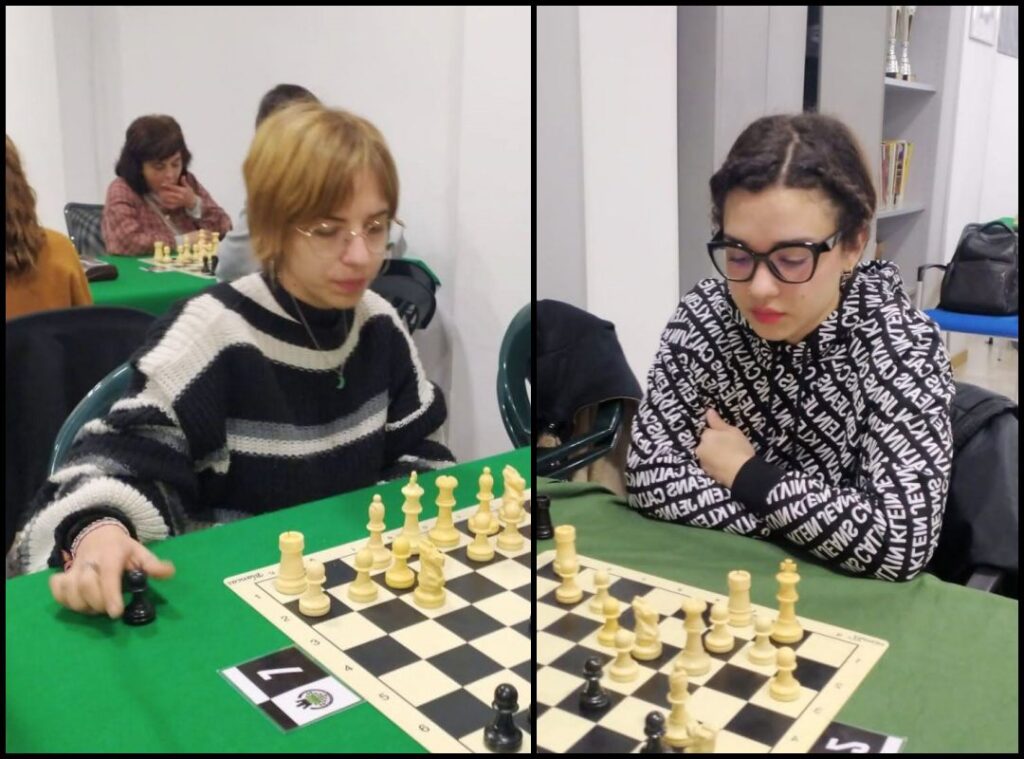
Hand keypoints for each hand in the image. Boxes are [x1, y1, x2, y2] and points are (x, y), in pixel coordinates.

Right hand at [48, 524, 174, 617]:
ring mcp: (73, 569)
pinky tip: (78, 603)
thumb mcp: (140, 552)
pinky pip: (57, 590)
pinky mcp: (62, 576)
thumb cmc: (122, 549)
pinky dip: (64, 600)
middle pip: (86, 586)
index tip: (116, 613)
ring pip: (70, 591)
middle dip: (98, 603)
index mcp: (111, 555)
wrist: (97, 535)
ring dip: (82, 606)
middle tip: (109, 608)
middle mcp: (89, 561)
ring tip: (96, 608)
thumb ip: (153, 564)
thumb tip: (169, 572)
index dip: (110, 595)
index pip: (108, 575)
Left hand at [157, 180, 196, 211]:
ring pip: (169, 200)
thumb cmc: (190, 193)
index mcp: (182, 191)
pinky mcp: (178, 205)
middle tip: (159, 190)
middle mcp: (180, 196)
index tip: (162, 184)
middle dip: (164, 192)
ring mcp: (179, 201)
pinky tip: (162, 202)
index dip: (167, 186)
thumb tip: (183, 176)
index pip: (173, 187)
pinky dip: (166, 204)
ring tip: (159, 195)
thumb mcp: (188, 187)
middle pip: (170, 194)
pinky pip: (171, 205)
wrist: (193, 202)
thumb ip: (184, 182)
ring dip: (164, 198)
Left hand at [695, 409, 755, 488]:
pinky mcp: (708, 475)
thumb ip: (718, 422)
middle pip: (706, 444)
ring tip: (729, 459)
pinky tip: (726, 467)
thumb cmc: (738, 448)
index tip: (728, 439)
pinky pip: (712, 466)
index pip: (708, 432)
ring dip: (714, 456)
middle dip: (714, 445)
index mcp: (705, 436)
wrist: (742, 474)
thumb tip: (708, 411)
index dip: (718, 434)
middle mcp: (700, 449)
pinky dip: (717, 465)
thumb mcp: (732, 431)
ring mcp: (703, 463)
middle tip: (729, 449)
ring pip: (708, 456)